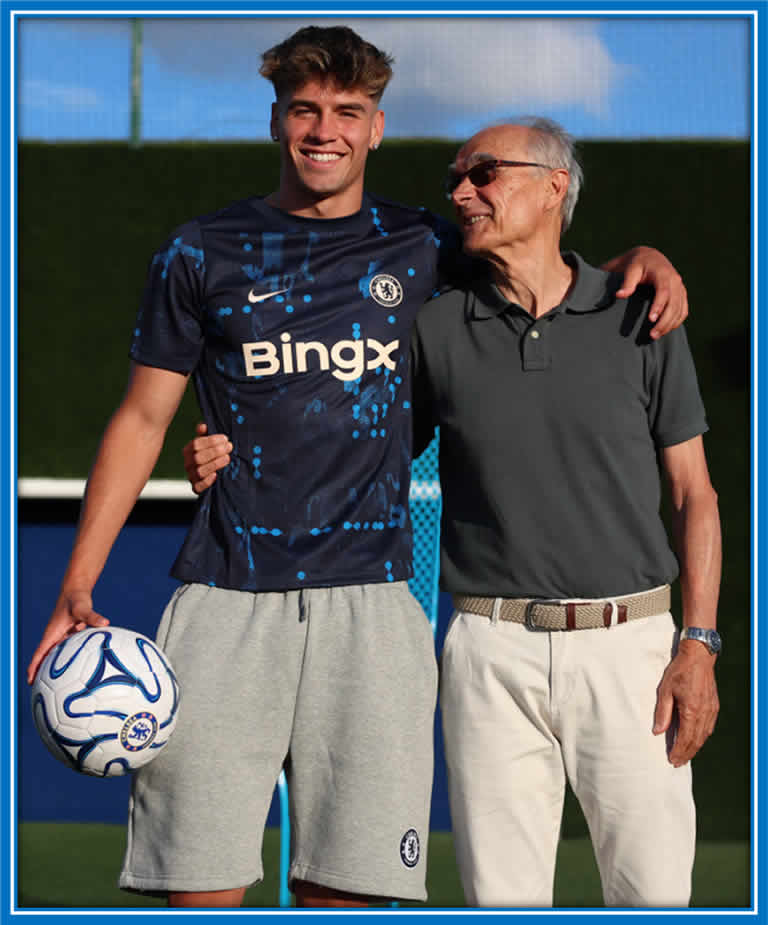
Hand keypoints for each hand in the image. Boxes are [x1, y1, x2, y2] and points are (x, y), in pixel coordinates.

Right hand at [27, 590, 108, 683]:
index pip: (39, 654)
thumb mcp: (83, 608)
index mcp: (52, 634)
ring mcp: (63, 638)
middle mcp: (55, 637)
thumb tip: (105, 623)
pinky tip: (81, 673)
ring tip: (61, 689)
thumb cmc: (77, 599)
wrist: (77, 592)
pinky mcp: (71, 637)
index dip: (33, 668)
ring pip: (58, 657)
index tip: (30, 682)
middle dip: (42, 675)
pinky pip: (70, 652)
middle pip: (46, 659)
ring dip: (56, 671)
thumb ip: (92, 616)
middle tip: (42, 693)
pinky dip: (72, 662)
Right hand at [183, 422, 231, 493]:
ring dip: (215, 464)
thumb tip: (203, 426)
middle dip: (216, 451)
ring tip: (227, 458)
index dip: (211, 441)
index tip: (225, 439)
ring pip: (200, 471)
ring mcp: (191, 476)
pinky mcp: (196, 488)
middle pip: (198, 457)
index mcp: (188, 450)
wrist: (213, 474)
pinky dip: (206, 482)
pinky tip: (215, 475)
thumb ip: (205, 434)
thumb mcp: (208, 443)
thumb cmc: (211, 454)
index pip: (196, 444)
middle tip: (229, 447)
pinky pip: (198, 487)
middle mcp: (188, 463)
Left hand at [602, 246, 688, 338]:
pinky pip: (683, 310)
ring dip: (670, 324)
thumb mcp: (631, 270)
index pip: (663, 291)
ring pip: (680, 309)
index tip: (651, 319)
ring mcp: (680, 287)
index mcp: (663, 273)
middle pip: (674, 303)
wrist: (649, 258)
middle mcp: (675, 280)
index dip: (658, 305)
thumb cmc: (637, 265)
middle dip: (664, 321)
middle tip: (652, 335)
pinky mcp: (682, 294)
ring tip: (656, 336)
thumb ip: (627, 282)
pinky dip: (676, 321)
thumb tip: (619, 295)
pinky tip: (666, 330)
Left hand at [653, 640, 718, 766]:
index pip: (685, 738)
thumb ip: (662, 712)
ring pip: (704, 736)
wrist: (699, 656)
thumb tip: (657, 731)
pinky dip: (701, 737)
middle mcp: (704, 713)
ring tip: (685, 755)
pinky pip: (708, 727)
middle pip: (696, 741)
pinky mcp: (714, 706)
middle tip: (677, 763)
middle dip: (686, 754)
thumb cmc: (680, 671)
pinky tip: (696, 740)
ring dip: (695, 747)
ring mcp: (711, 710)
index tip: (671, 760)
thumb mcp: (665, 690)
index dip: (678, 751)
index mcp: (691, 710)